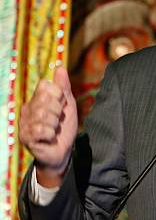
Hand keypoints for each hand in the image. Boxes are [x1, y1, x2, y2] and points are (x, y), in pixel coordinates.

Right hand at [19, 67, 77, 186]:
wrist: (63, 152)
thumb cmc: (64, 129)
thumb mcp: (67, 105)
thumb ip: (63, 87)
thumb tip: (60, 67)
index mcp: (36, 99)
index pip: (45, 86)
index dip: (59, 96)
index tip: (61, 107)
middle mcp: (27, 109)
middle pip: (46, 100)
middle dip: (58, 112)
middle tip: (57, 121)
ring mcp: (24, 123)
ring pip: (45, 116)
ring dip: (55, 124)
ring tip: (54, 130)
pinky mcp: (25, 137)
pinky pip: (43, 130)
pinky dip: (51, 135)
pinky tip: (49, 138)